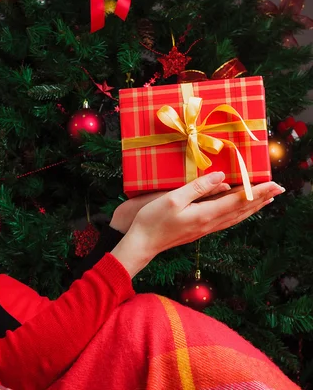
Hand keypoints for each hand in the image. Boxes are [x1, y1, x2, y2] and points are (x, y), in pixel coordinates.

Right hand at [111, 172, 284, 276]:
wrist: (142, 243)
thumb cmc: (152, 220)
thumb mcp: (173, 198)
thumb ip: (198, 187)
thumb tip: (221, 177)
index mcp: (204, 214)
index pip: (238, 200)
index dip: (257, 191)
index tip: (274, 183)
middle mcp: (209, 224)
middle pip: (241, 210)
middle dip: (261, 198)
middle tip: (279, 189)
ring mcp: (204, 229)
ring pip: (235, 217)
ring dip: (252, 207)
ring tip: (266, 200)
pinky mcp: (198, 231)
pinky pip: (226, 221)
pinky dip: (239, 214)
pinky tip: (240, 212)